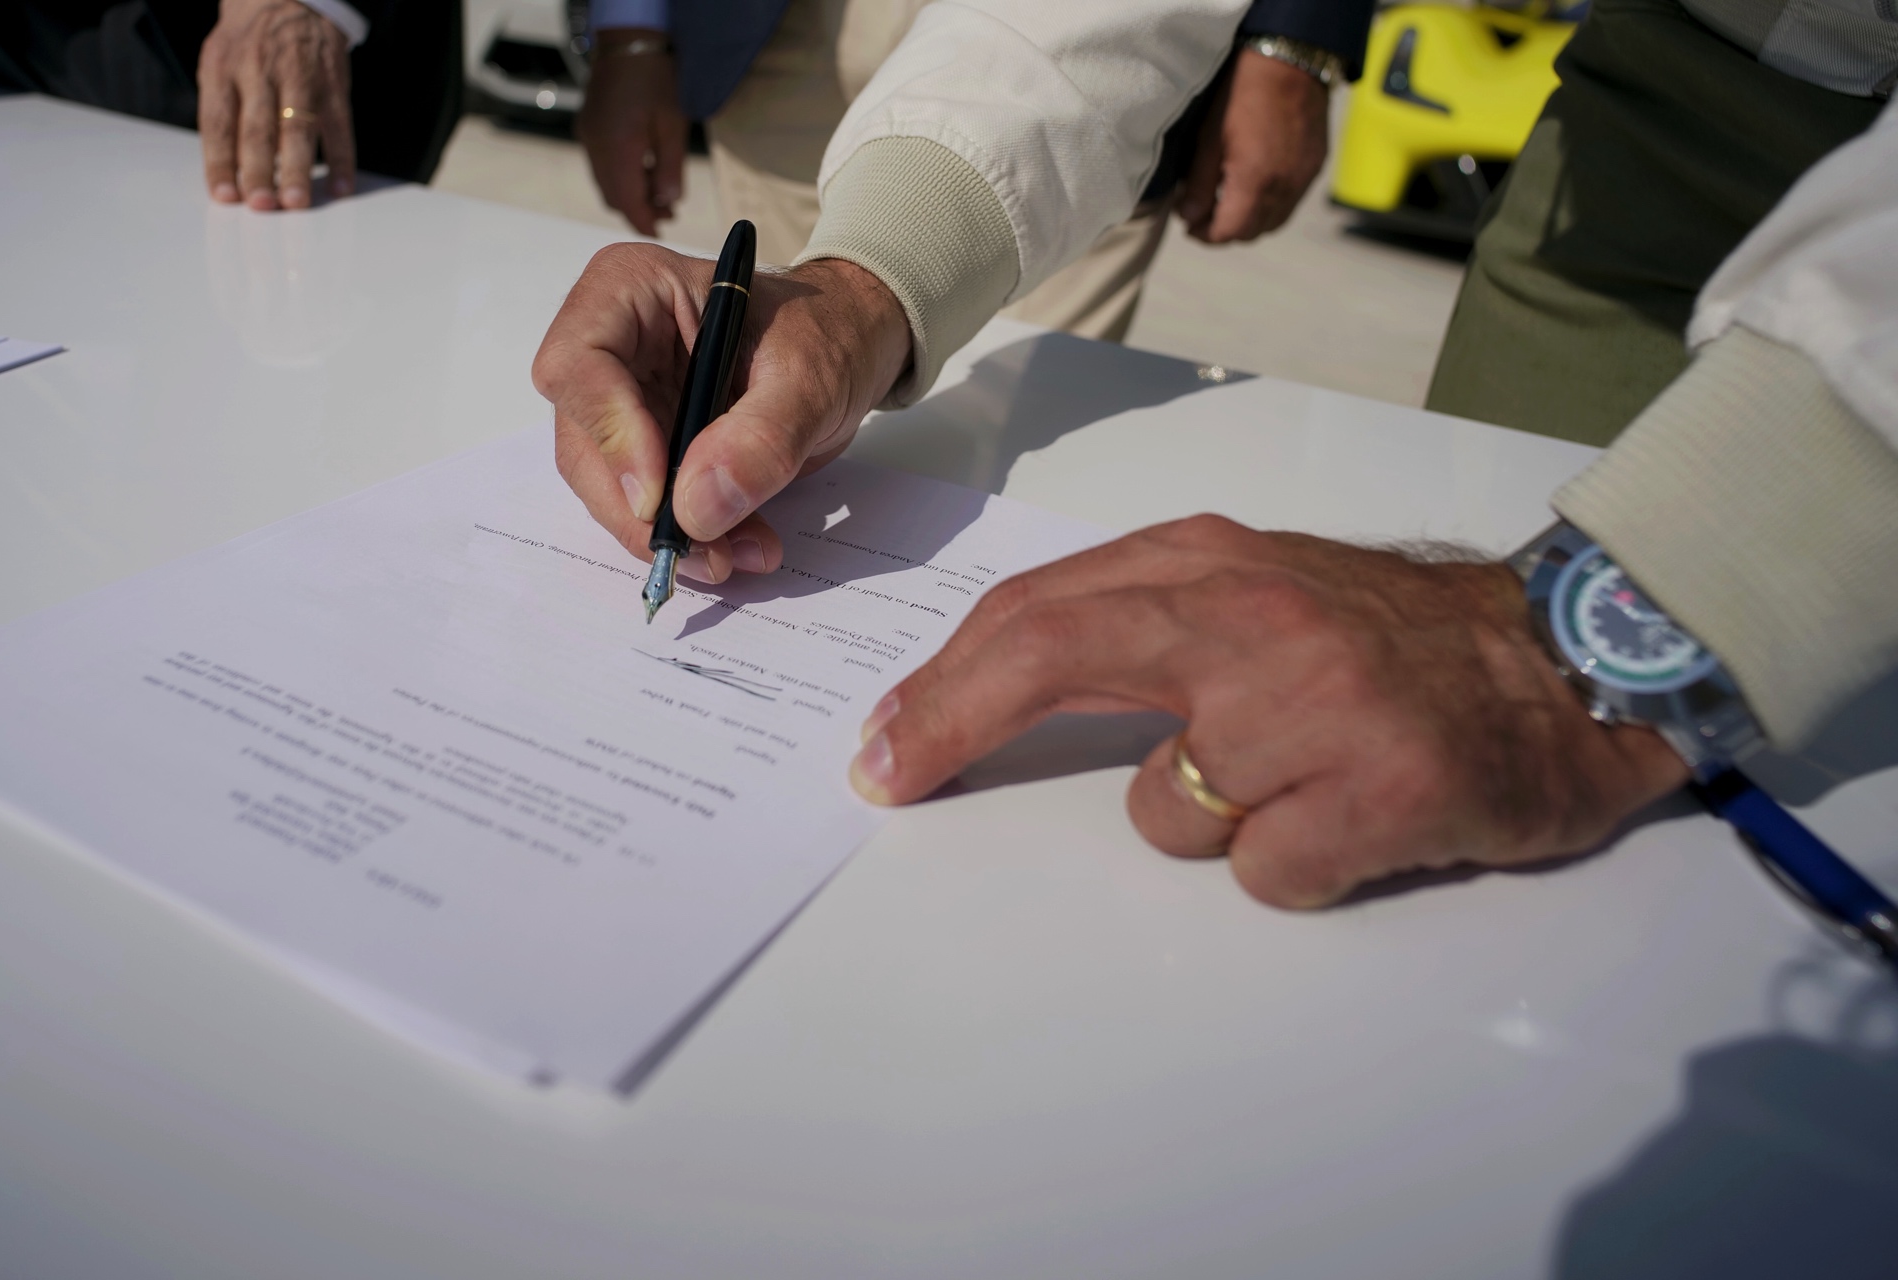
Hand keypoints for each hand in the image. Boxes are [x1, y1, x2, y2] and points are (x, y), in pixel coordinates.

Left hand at [198, 0, 353, 210]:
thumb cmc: (249, 45)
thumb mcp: (221, 66)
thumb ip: (224, 115)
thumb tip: (234, 174)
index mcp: (223, 70)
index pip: (217, 123)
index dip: (220, 162)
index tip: (225, 196)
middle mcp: (259, 73)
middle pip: (257, 129)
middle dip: (258, 170)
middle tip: (261, 205)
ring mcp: (299, 79)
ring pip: (297, 130)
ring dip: (296, 169)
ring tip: (295, 203)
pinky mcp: (333, 86)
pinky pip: (340, 127)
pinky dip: (342, 160)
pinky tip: (340, 186)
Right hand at [532, 244, 910, 584]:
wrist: (847, 348)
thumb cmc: (826, 333)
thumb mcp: (810, 377)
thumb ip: (760, 438)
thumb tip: (698, 509)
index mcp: (630, 290)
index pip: (577, 366)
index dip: (610, 437)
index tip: (658, 497)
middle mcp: (610, 345)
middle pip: (583, 441)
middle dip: (638, 510)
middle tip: (705, 555)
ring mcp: (623, 401)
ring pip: (609, 485)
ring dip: (668, 534)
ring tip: (739, 554)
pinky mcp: (646, 447)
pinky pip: (647, 505)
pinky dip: (691, 536)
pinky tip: (740, 546)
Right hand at [578, 31, 687, 235]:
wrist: (628, 42)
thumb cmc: (655, 78)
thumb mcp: (673, 126)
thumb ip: (671, 169)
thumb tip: (668, 202)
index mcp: (617, 148)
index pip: (626, 201)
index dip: (643, 222)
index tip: (659, 235)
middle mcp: (596, 147)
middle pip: (613, 196)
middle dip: (639, 209)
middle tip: (668, 214)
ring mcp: (588, 137)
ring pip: (605, 182)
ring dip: (630, 193)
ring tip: (660, 194)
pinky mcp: (587, 128)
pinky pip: (601, 165)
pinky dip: (621, 176)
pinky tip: (643, 170)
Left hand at [849, 519, 1689, 906]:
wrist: (1568, 665)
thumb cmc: (1394, 643)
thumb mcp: (1261, 595)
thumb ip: (1145, 626)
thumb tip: (997, 683)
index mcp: (1211, 562)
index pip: (1039, 612)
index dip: (944, 684)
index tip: (882, 743)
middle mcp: (1252, 613)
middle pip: (1052, 653)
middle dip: (949, 721)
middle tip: (891, 774)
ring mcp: (1317, 697)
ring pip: (1166, 811)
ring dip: (1212, 820)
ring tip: (1303, 782)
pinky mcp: (1385, 784)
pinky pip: (1265, 870)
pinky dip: (1296, 865)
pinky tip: (1358, 821)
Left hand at [1177, 46, 1329, 242]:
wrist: (1291, 60)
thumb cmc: (1243, 93)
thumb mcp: (1209, 139)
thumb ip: (1199, 185)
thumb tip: (1188, 216)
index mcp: (1254, 183)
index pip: (1228, 233)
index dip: (1205, 235)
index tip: (1190, 225)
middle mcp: (1284, 188)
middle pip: (1252, 233)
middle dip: (1226, 230)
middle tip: (1204, 215)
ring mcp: (1304, 179)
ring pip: (1274, 222)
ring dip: (1250, 221)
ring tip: (1229, 203)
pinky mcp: (1315, 167)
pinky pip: (1291, 201)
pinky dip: (1271, 204)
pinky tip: (1255, 186)